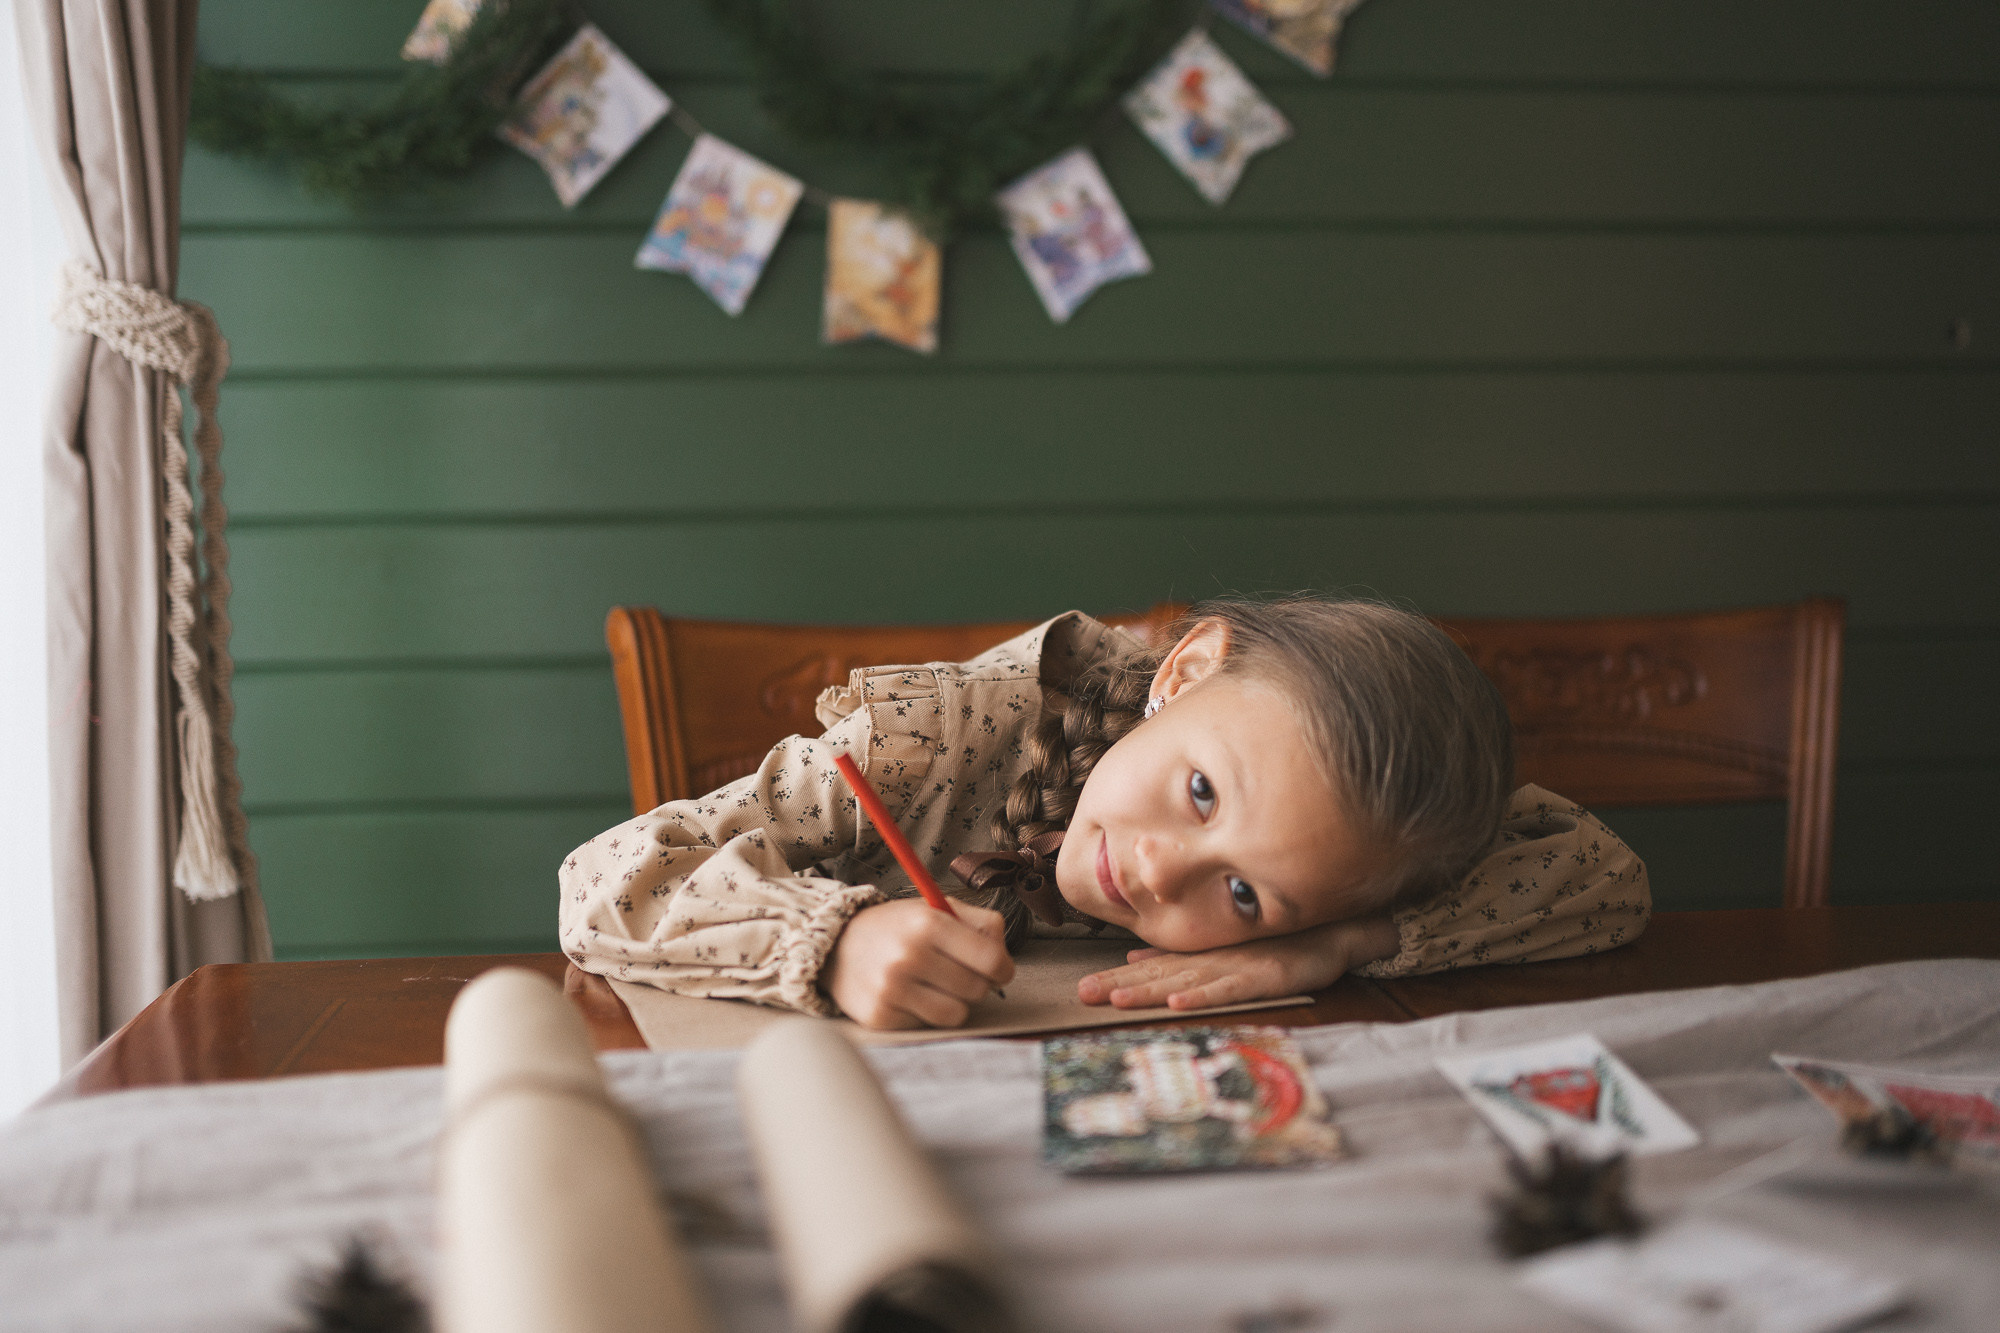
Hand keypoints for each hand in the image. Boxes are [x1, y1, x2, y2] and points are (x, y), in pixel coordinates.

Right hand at [824, 899, 1015, 1029]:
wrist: (836, 945)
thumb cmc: (898, 927)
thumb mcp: (937, 908)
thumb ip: (981, 923)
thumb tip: (1005, 960)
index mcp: (928, 922)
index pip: (991, 959)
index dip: (1003, 969)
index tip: (998, 970)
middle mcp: (908, 955)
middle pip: (977, 990)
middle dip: (975, 984)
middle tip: (957, 974)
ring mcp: (891, 989)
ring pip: (956, 1014)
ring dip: (952, 1003)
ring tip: (935, 987)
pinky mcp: (879, 1016)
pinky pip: (926, 1027)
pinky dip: (923, 1014)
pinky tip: (907, 996)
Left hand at [1076, 915, 1399, 1010]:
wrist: (1336, 930)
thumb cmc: (1278, 943)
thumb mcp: (1223, 954)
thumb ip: (1180, 959)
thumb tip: (1134, 961)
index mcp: (1201, 958)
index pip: (1150, 971)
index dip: (1117, 979)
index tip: (1082, 989)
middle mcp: (1213, 960)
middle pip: (1159, 975)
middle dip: (1120, 985)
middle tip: (1083, 994)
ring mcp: (1239, 966)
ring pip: (1187, 980)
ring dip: (1151, 989)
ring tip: (1118, 998)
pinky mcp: (1267, 975)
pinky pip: (1231, 988)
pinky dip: (1205, 994)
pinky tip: (1180, 1000)